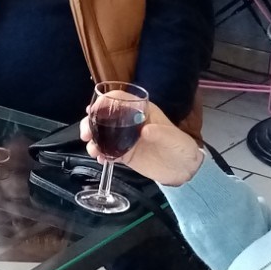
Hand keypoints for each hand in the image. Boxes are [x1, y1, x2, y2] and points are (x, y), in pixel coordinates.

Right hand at [82, 99, 202, 186]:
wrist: (184, 170)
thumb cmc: (182, 148)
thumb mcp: (174, 138)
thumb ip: (160, 132)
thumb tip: (144, 130)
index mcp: (142, 111)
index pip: (120, 99)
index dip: (104, 102)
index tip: (93, 111)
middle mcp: (131, 123)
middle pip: (105, 117)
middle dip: (91, 123)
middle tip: (86, 134)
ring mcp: (126, 139)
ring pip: (102, 135)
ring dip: (92, 140)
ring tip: (93, 150)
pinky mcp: (125, 154)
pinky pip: (107, 151)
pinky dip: (100, 154)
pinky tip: (101, 159)